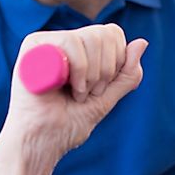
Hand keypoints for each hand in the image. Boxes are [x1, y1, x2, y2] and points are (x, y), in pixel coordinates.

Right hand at [0, 25, 147, 174]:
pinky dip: (79, 68)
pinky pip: (70, 41)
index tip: (101, 89)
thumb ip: (126, 74)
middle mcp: (63, 41)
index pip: (112, 33)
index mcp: (79, 50)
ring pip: (89, 37)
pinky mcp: (32, 47)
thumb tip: (142, 42)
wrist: (41, 141)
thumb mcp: (106, 98)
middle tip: (89, 94)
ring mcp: (47, 42)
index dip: (117, 60)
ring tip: (77, 95)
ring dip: (91, 74)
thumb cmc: (68, 124)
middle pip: (103, 33)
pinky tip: (69, 88)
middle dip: (106, 71)